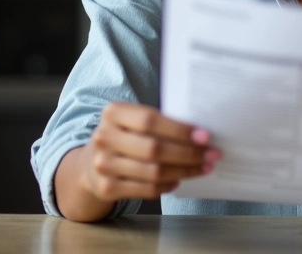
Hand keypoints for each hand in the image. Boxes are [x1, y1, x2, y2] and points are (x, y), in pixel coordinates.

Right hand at [81, 101, 220, 201]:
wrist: (90, 162)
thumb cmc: (125, 135)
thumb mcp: (133, 119)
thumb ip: (159, 122)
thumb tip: (199, 133)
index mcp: (114, 112)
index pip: (150, 121)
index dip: (179, 130)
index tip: (205, 136)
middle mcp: (104, 137)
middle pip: (154, 149)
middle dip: (189, 153)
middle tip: (212, 154)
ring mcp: (103, 164)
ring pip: (153, 172)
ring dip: (184, 171)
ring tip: (203, 167)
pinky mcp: (106, 187)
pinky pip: (145, 189)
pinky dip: (166, 186)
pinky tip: (179, 180)